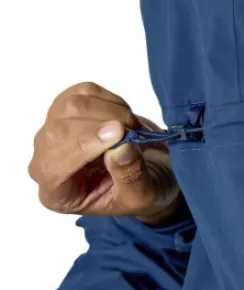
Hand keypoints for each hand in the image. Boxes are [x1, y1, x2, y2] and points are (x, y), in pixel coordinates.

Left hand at [28, 82, 183, 224]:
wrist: (151, 176)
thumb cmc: (141, 193)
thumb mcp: (141, 197)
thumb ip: (130, 177)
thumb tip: (121, 147)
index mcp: (57, 193)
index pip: (54, 165)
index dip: (85, 146)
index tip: (119, 133)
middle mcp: (46, 161)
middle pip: (59, 130)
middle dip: (102, 125)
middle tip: (137, 133)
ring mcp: (53, 131)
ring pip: (71, 105)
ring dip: (110, 111)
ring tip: (134, 128)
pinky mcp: (68, 108)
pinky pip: (84, 92)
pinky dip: (111, 100)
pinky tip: (124, 117)